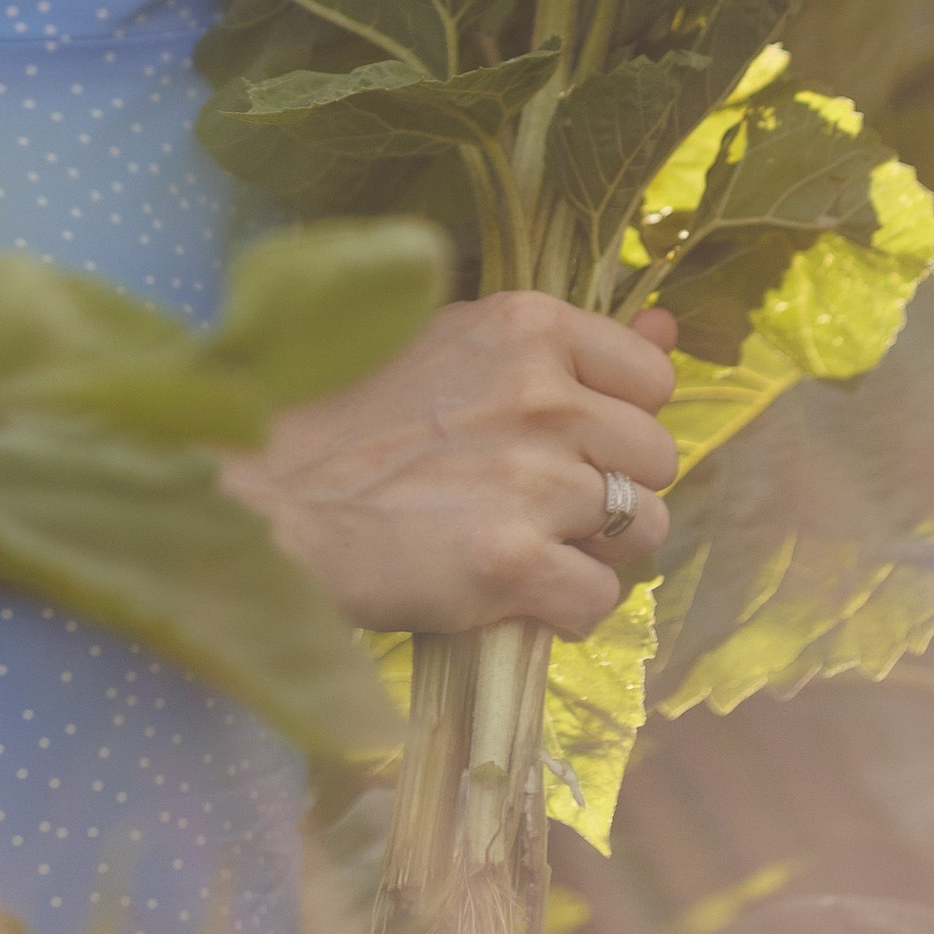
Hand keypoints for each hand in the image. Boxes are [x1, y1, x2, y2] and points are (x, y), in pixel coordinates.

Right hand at [217, 290, 680, 639]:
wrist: (264, 495)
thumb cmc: (350, 419)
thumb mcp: (459, 348)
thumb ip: (567, 346)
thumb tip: (670, 324)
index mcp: (529, 326)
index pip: (652, 377)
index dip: (617, 418)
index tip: (569, 439)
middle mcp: (544, 393)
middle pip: (658, 458)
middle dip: (613, 488)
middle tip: (541, 502)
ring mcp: (532, 478)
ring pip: (644, 531)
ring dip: (593, 550)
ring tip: (525, 544)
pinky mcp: (510, 561)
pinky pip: (597, 600)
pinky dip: (560, 609)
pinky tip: (507, 591)